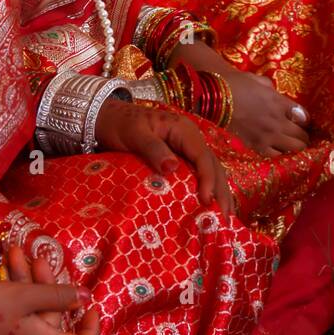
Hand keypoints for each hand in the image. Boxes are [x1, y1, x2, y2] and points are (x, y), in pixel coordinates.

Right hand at [4, 244, 100, 334]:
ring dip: (28, 279)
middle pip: (51, 313)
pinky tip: (9, 263)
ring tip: (19, 253)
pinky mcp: (1, 323)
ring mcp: (16, 330)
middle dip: (46, 283)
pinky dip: (15, 287)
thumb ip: (57, 297)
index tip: (92, 309)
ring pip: (32, 305)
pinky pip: (17, 306)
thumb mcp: (24, 297)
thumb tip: (85, 296)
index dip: (90, 328)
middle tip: (39, 261)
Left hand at [94, 98, 234, 212]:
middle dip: (221, 190)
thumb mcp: (134, 135)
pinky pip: (199, 173)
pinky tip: (211, 205)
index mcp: (183, 130)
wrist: (108, 117)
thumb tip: (172, 168)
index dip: (207, 179)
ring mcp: (187, 148)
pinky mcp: (181, 158)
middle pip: (213, 165)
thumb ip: (153, 149)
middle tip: (225, 217)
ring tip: (224, 217)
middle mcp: (191, 139)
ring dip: (219, 192)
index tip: (206, 200)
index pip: (203, 156)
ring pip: (211, 171)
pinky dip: (208, 189)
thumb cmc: (121, 125)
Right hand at [169, 42, 308, 156]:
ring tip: (289, 147)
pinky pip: (275, 157)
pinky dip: (279, 156)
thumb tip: (277, 96)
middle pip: (302, 137)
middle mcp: (277, 121)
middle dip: (303, 137)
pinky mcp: (255, 147)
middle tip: (298, 137)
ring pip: (293, 150)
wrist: (213, 97)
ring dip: (294, 149)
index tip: (302, 122)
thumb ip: (272, 90)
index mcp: (279, 102)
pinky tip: (276, 153)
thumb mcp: (259, 81)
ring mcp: (267, 136)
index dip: (306, 121)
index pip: (305, 117)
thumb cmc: (235, 84)